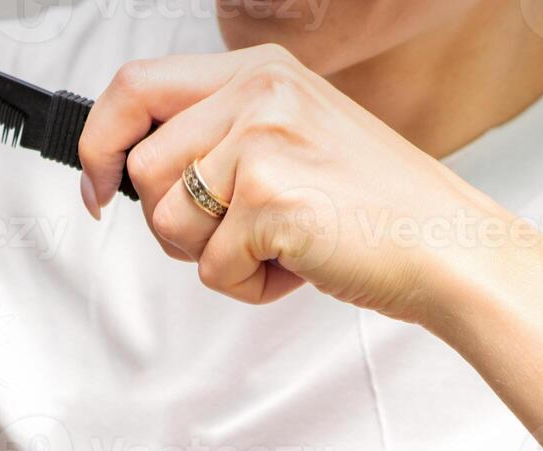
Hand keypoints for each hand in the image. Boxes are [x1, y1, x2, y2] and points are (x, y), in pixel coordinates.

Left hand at [77, 43, 503, 330]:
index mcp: (258, 73)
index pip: (134, 87)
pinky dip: (245, 285)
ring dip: (210, 256)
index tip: (95, 187)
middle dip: (171, 224)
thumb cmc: (368, 205)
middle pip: (141, 171)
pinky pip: (210, 269)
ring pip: (166, 223)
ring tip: (275, 244)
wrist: (446, 247)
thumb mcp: (288, 138)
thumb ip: (215, 136)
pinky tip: (297, 264)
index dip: (98, 143)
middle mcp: (259, 95)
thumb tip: (122, 168)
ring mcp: (263, 144)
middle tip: (233, 233)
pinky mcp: (270, 200)